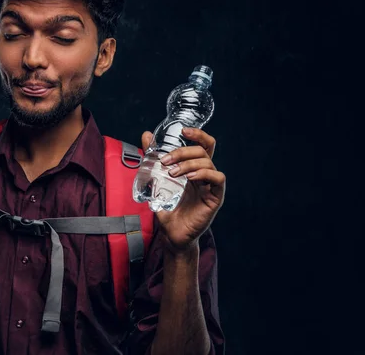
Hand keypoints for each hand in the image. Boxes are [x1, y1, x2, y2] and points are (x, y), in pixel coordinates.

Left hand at [141, 128, 225, 252]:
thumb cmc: (168, 208)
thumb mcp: (156, 179)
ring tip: (172, 173)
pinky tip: (190, 178)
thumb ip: (152, 158)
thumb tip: (146, 135)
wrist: (172, 235)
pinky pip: (218, 179)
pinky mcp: (215, 198)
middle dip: (183, 151)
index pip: (203, 145)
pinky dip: (204, 174)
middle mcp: (205, 176)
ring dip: (188, 163)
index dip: (198, 134)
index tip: (183, 130)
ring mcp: (211, 186)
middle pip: (203, 151)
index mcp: (194, 169)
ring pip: (208, 163)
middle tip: (165, 160)